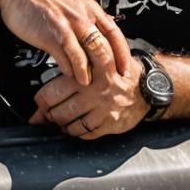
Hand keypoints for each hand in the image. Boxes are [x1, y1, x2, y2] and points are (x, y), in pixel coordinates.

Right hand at [0, 0, 132, 86]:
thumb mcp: (70, 5)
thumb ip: (82, 20)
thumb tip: (93, 39)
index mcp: (89, 7)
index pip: (114, 31)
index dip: (123, 52)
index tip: (127, 67)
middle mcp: (81, 15)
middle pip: (104, 45)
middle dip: (110, 66)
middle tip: (114, 82)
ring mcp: (67, 24)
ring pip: (86, 53)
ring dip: (88, 72)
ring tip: (89, 84)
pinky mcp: (51, 33)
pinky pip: (66, 55)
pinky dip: (70, 68)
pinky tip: (71, 75)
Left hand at [30, 62, 149, 139]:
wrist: (148, 89)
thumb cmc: (120, 72)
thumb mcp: (104, 57)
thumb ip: (78, 62)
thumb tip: (53, 76)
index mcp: (96, 65)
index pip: (59, 81)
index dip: (45, 93)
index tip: (40, 98)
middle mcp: (98, 86)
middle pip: (57, 102)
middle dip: (46, 109)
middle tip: (45, 110)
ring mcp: (104, 106)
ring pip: (67, 119)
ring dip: (58, 121)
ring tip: (58, 117)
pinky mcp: (110, 122)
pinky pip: (83, 132)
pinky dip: (73, 131)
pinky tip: (73, 126)